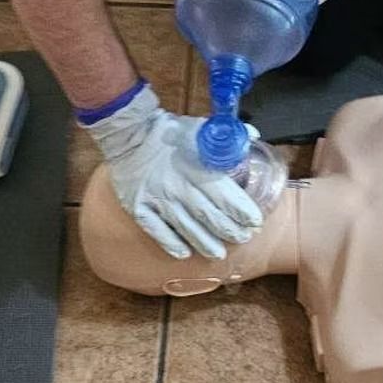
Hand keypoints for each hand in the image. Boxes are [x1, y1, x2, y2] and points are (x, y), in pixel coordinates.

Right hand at [83, 83, 261, 259]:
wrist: (127, 134)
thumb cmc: (168, 132)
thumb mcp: (199, 128)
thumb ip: (225, 137)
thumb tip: (253, 136)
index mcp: (194, 167)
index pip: (224, 195)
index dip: (242, 212)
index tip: (255, 221)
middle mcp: (176, 186)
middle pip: (208, 216)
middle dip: (229, 231)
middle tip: (243, 239)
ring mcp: (157, 200)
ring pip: (186, 228)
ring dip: (205, 244)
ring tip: (219, 254)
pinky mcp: (139, 208)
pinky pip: (157, 232)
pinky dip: (172, 244)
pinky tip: (184, 253)